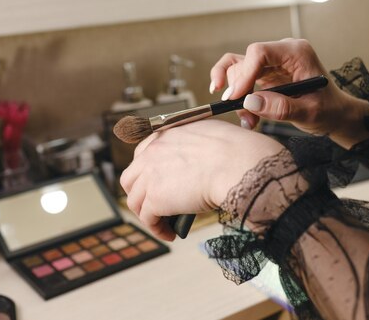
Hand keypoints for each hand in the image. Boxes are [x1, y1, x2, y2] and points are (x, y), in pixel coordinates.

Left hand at [120, 119, 282, 240]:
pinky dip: (157, 229)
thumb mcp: (209, 135)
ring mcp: (150, 176)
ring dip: (147, 213)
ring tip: (163, 223)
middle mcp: (151, 152)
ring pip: (135, 200)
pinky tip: (170, 234)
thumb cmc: (235, 150)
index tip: (157, 183)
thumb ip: (195, 145)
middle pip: (131, 178)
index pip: (143, 154)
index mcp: (164, 135)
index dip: (148, 172)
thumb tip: (202, 159)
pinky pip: (148, 219)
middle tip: (156, 204)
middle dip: (141, 192)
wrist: (236, 163)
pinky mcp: (155, 199)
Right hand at [210, 38, 368, 147]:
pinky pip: (242, 78)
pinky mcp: (266, 74)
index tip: (236, 97)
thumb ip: (281, 107)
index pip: (259, 52)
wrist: (336, 114)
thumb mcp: (310, 112)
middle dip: (239, 90)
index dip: (244, 74)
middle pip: (245, 61)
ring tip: (249, 120)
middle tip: (245, 116)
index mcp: (297, 53)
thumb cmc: (329, 110)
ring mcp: (272, 62)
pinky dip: (237, 93)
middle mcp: (282, 53)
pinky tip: (240, 109)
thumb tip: (249, 102)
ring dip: (237, 95)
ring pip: (239, 70)